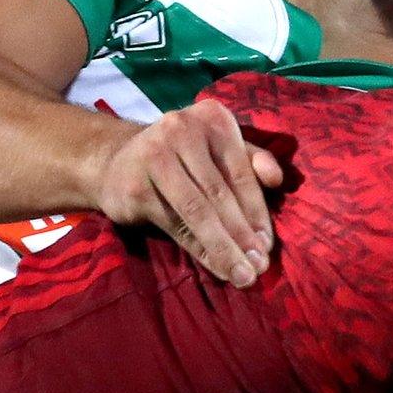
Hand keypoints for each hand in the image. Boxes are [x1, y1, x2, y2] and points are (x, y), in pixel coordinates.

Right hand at [92, 99, 283, 286]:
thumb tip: (278, 180)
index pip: (241, 172)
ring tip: (243, 274)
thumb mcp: (219, 149)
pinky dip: (198, 248)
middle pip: (220, 193)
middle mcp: (181, 131)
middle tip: (260, 266)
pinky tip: (215, 266)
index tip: (268, 244)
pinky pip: (174, 224)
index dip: (258, 211)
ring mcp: (154, 157)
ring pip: (197, 211)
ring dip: (223, 247)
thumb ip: (252, 161)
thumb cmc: (182, 157)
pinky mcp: (134, 187)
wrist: (114, 160)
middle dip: (243, 235)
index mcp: (211, 118)